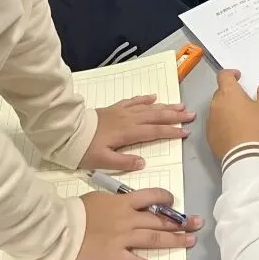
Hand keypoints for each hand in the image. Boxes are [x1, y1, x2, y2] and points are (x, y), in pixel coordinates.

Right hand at [73, 188, 204, 259]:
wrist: (60, 229)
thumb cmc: (77, 210)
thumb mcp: (100, 197)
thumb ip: (118, 201)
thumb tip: (131, 203)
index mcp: (124, 202)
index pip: (152, 196)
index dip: (166, 199)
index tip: (174, 202)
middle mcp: (128, 219)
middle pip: (159, 220)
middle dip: (180, 221)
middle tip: (197, 222)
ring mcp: (123, 239)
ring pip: (154, 239)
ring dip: (174, 240)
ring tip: (190, 241)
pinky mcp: (115, 257)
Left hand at [79, 96, 194, 171]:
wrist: (66, 131)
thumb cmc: (83, 149)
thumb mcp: (101, 161)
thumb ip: (123, 162)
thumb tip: (143, 162)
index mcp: (128, 132)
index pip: (154, 132)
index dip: (171, 132)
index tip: (186, 132)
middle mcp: (128, 119)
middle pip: (156, 116)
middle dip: (175, 116)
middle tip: (191, 114)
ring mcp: (122, 112)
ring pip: (148, 107)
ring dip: (165, 106)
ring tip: (180, 105)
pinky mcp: (114, 108)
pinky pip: (133, 101)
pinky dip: (144, 99)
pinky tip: (153, 97)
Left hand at [206, 70, 258, 162]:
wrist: (243, 156)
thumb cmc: (256, 127)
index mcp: (229, 93)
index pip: (224, 75)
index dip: (231, 73)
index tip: (238, 77)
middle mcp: (216, 103)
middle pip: (221, 92)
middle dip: (231, 94)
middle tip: (244, 101)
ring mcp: (210, 119)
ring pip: (217, 108)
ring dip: (226, 109)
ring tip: (240, 118)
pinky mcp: (209, 134)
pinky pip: (215, 123)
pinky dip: (223, 123)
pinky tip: (234, 131)